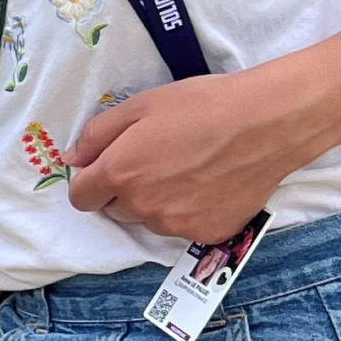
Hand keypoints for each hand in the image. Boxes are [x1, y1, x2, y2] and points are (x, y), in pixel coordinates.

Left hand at [65, 73, 301, 243]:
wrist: (267, 123)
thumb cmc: (201, 105)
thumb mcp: (139, 106)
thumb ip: (97, 136)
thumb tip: (73, 160)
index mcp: (119, 174)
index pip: (81, 197)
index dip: (91, 180)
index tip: (110, 166)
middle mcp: (143, 207)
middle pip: (114, 210)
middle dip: (124, 191)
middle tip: (155, 162)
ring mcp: (177, 225)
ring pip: (149, 221)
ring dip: (156, 203)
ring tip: (187, 170)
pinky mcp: (208, 234)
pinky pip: (184, 228)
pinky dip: (189, 212)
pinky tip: (210, 185)